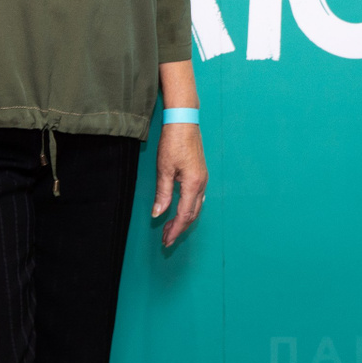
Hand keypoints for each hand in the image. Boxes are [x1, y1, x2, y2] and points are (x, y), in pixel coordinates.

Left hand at [152, 122, 207, 248]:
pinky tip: (181, 210)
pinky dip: (189, 208)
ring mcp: (203, 178)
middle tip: (166, 240)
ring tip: (171, 228)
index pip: (185, 215)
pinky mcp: (200, 173)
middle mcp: (201, 183)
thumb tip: (158, 214)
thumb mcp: (164, 169)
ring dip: (184, 219)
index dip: (175, 230)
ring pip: (196, 206)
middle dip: (180, 228)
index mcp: (193, 184)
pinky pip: (197, 197)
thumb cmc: (173, 141)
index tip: (166, 241)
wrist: (184, 121)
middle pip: (192, 214)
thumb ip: (162, 194)